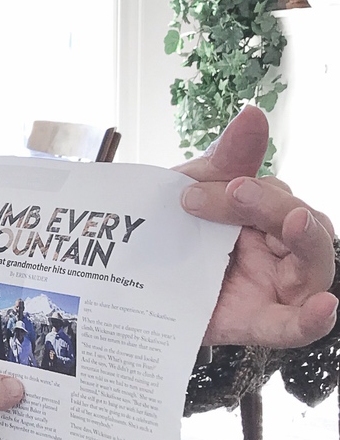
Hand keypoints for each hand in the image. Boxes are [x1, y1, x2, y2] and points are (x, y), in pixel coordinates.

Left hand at [178, 105, 336, 346]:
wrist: (119, 281)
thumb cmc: (165, 233)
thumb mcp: (188, 192)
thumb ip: (226, 160)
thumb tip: (253, 113)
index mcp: (264, 217)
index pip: (277, 197)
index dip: (248, 189)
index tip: (192, 190)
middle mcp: (277, 251)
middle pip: (303, 226)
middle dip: (274, 205)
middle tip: (235, 190)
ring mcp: (271, 288)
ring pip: (312, 266)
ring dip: (306, 240)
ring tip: (293, 222)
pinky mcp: (255, 322)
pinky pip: (293, 327)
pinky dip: (312, 319)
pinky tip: (322, 307)